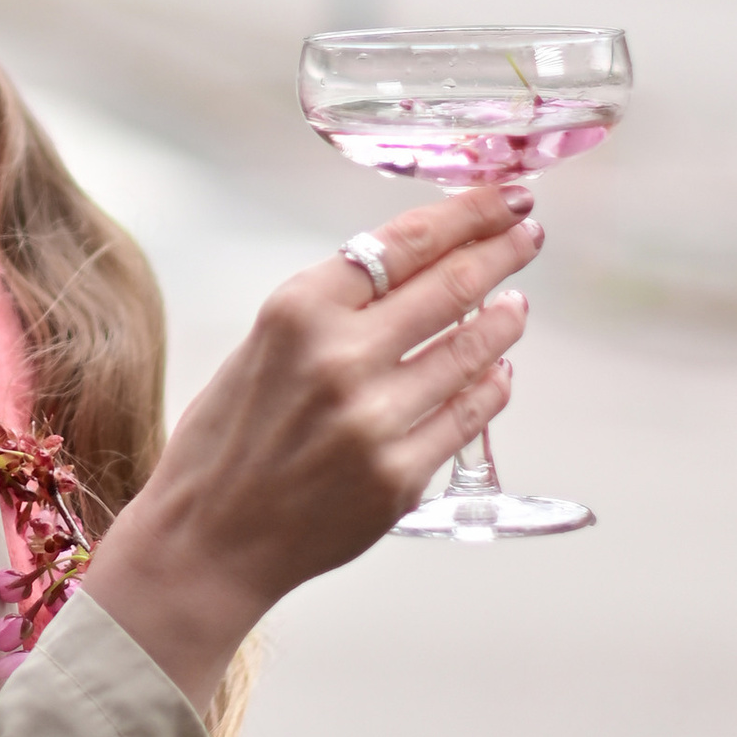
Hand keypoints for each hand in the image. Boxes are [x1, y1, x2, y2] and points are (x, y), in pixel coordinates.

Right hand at [84, 187, 540, 707]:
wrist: (206, 540)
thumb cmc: (226, 441)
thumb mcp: (260, 347)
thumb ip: (331, 309)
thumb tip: (413, 271)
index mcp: (297, 312)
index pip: (405, 241)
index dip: (467, 213)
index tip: (504, 197)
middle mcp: (339, 358)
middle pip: (450, 286)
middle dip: (502, 251)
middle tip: (530, 234)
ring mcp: (375, 419)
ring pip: (472, 350)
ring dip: (504, 320)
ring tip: (517, 305)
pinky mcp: (400, 475)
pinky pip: (469, 416)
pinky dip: (493, 387)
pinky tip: (500, 372)